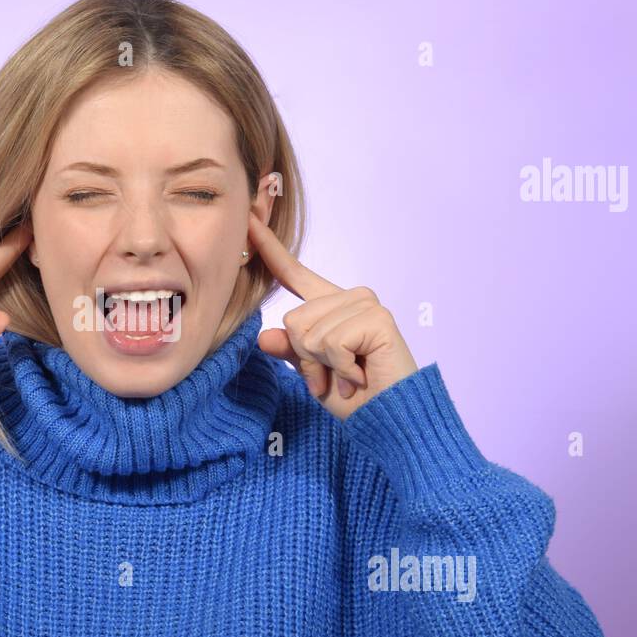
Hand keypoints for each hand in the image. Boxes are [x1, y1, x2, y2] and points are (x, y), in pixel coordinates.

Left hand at [247, 212, 417, 421]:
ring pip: (308, 332)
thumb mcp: (311, 373)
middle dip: (306, 358)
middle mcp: (349, 297)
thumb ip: (289, 350)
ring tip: (348, 376)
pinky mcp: (377, 317)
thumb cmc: (353, 398)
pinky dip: (338, 369)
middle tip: (334, 375)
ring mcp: (365, 304)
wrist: (388, 419)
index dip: (268, 248)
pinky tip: (359, 376)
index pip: (293, 273)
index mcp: (330, 305)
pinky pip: (330, 343)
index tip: (248, 217)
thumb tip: (264, 337)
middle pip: (293, 319)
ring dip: (323, 366)